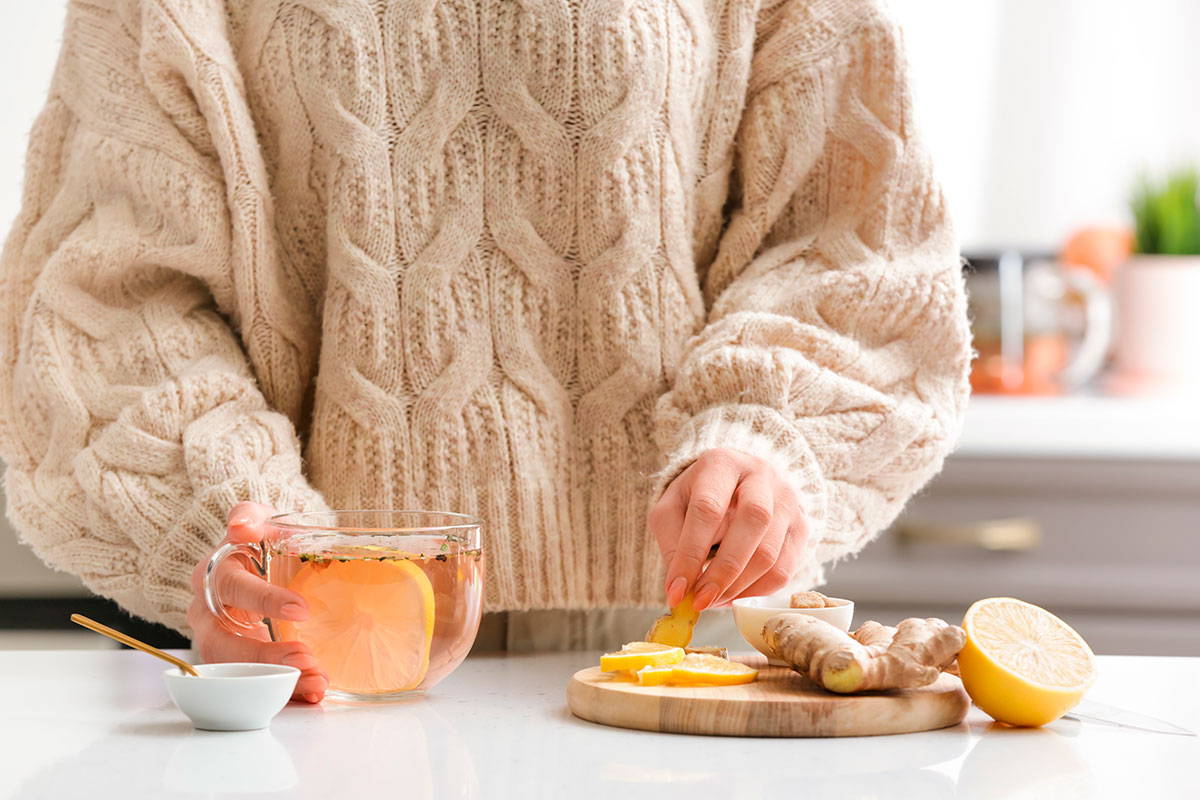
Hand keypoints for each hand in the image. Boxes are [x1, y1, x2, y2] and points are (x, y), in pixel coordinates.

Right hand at [187, 502, 328, 702]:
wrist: (249, 558)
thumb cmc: (254, 539)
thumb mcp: (254, 519)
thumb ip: (249, 516)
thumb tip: (240, 525)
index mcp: (211, 575)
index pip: (233, 588)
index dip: (264, 600)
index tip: (301, 609)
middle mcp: (206, 613)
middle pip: (224, 643)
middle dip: (265, 656)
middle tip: (306, 659)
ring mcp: (217, 641)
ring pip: (235, 670)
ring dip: (276, 679)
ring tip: (315, 681)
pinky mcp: (235, 661)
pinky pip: (252, 681)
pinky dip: (282, 691)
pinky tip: (311, 692)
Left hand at [649, 449, 808, 610]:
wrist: (739, 482)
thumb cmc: (700, 497)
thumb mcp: (673, 508)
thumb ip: (671, 543)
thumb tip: (681, 589)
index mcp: (722, 463)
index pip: (708, 508)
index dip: (690, 553)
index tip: (677, 590)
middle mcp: (761, 476)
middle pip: (751, 523)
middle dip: (723, 572)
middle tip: (701, 601)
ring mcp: (787, 501)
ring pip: (770, 552)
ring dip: (738, 587)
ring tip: (713, 600)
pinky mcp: (802, 527)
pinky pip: (785, 570)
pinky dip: (757, 591)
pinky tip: (734, 595)